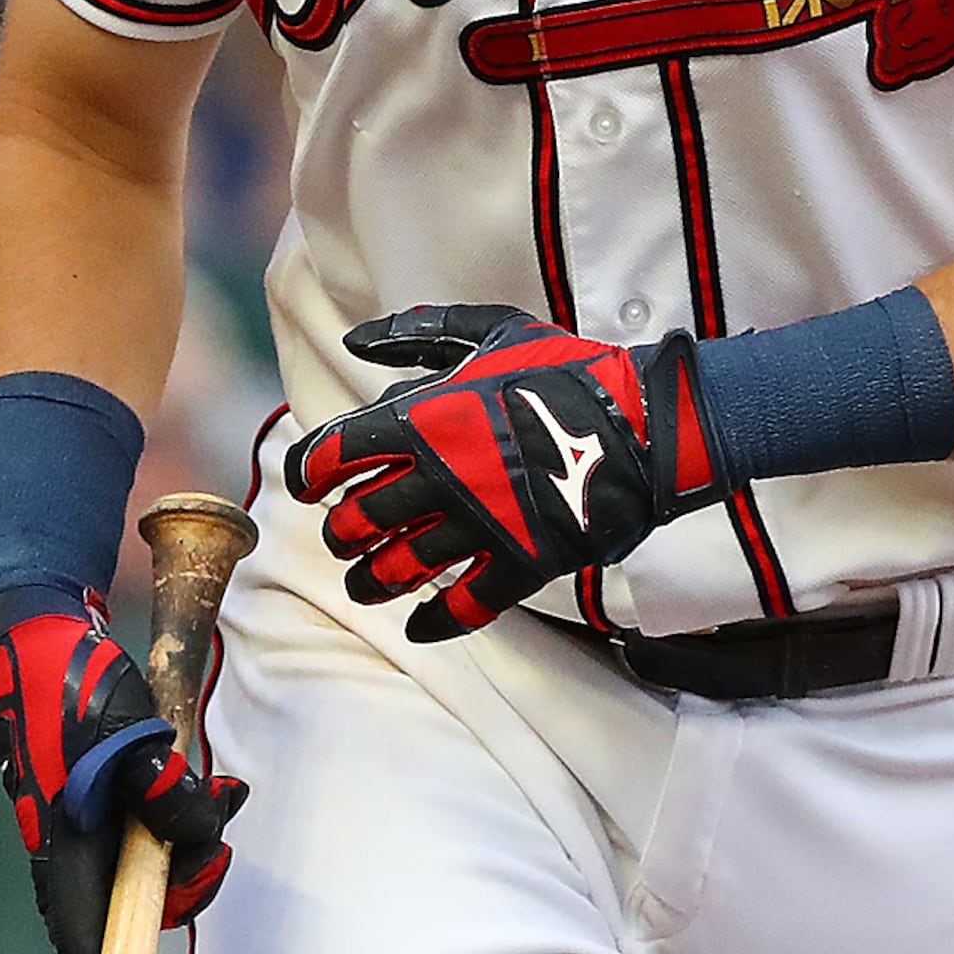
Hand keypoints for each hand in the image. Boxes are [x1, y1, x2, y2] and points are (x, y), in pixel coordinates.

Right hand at [0, 598, 245, 953]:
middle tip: (220, 852)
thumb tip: (200, 836)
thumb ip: (166, 793)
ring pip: (145, 860)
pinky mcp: (97, 793)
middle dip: (183, 885)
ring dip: (191, 840)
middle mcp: (66, 837)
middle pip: (126, 901)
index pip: (77, 929)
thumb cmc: (73, 680)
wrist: (37, 628)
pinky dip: (182, 814)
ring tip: (222, 794)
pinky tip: (212, 785)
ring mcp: (81, 817)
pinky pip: (147, 826)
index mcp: (58, 835)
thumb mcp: (129, 736)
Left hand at [287, 303, 729, 640]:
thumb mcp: (494, 330)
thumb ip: (420, 334)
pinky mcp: (522, 561)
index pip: (334, 454)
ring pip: (399, 568)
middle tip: (345, 534)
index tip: (308, 484)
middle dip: (342, 531)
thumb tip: (353, 338)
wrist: (645, 421)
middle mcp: (441, 476)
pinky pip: (464, 605)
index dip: (308, 473)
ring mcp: (481, 524)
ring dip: (371, 580)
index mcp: (425, 419)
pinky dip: (434, 621)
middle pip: (358, 519)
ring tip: (365, 583)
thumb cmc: (567, 370)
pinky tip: (418, 624)